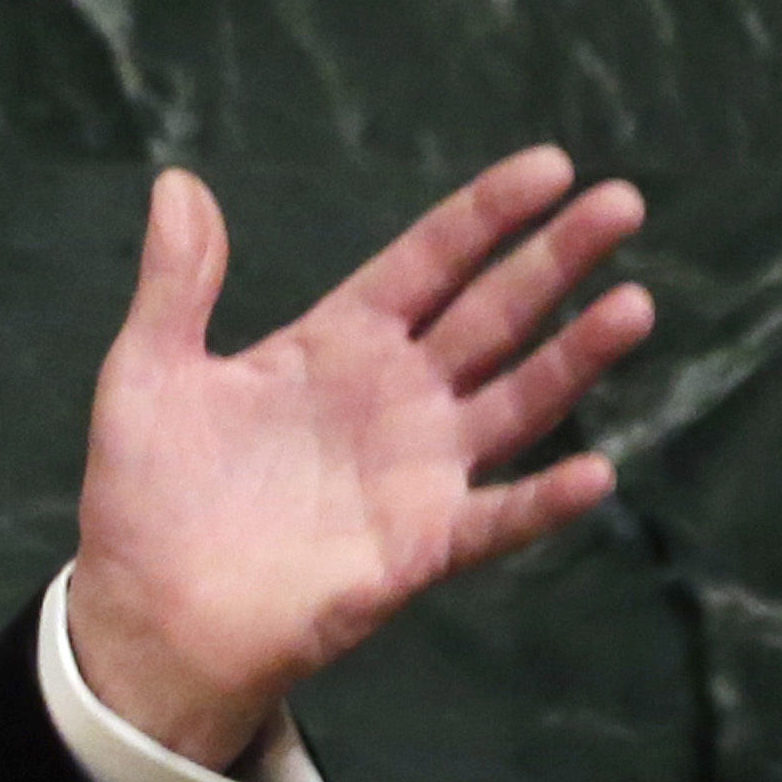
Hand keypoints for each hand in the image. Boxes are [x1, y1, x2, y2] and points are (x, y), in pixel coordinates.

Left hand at [63, 148, 652, 768]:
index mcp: (338, 342)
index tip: (552, 166)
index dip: (487, 215)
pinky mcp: (420, 546)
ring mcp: (418, 470)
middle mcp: (396, 396)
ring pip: (517, 402)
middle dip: (556, 260)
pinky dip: (544, 501)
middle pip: (493, 314)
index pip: (429, 261)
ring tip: (633, 306)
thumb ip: (177, 283)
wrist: (148, 615)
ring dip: (575, 358)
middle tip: (623, 203)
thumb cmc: (147, 494)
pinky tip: (596, 473)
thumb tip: (178, 181)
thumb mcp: (149, 373)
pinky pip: (495, 519)